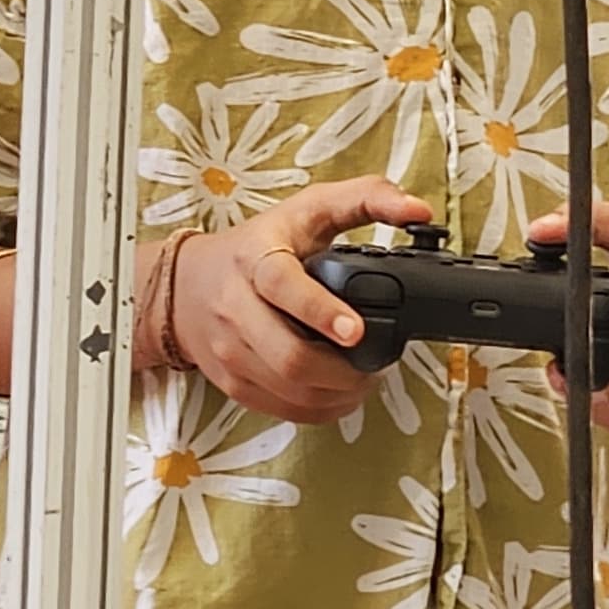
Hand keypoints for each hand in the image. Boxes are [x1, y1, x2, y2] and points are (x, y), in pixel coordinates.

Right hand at [166, 181, 433, 420]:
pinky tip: (341, 391)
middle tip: (376, 362)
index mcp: (256, 258)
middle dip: (343, 369)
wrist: (190, 285)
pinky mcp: (233, 382)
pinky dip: (321, 407)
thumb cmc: (260, 244)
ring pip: (290, 389)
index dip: (320, 311)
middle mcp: (236, 306)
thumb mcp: (310, 209)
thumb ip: (367, 199)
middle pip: (289, 356)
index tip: (355, 329)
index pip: (282, 286)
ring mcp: (231, 350)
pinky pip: (284, 409)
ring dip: (339, 392)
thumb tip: (419, 210)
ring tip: (365, 376)